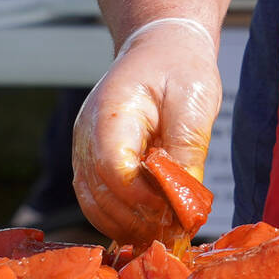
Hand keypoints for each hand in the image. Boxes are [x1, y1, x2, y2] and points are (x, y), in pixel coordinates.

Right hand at [72, 19, 222, 244]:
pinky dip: (121, 218)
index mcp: (111, 111)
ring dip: (128, 224)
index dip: (143, 196)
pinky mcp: (92, 161)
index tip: (176, 208)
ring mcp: (84, 149)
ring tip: (165, 230)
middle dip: (137, 217)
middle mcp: (87, 133)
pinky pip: (97, 200)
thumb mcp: (194, 101)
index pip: (114, 167)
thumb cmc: (179, 68)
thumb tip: (187, 200)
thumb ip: (187, 150)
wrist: (162, 49)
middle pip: (99, 193)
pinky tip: (150, 223)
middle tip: (176, 228)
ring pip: (93, 204)